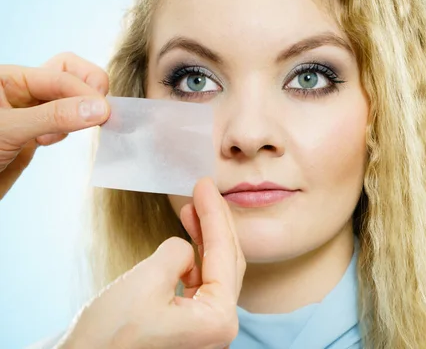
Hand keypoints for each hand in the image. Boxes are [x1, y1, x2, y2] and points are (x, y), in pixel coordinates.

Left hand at [0, 52, 108, 198]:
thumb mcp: (8, 129)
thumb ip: (54, 116)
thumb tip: (100, 108)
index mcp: (7, 78)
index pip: (59, 76)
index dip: (85, 92)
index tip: (105, 113)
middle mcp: (20, 91)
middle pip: (68, 75)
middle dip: (89, 90)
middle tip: (103, 112)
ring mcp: (29, 113)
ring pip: (69, 100)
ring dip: (82, 111)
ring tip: (81, 128)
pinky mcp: (34, 135)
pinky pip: (64, 123)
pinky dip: (71, 129)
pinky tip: (53, 141)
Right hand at [59, 178, 245, 348]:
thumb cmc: (108, 335)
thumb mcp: (147, 279)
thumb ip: (177, 252)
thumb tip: (186, 249)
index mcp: (218, 318)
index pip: (223, 253)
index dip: (214, 213)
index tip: (206, 184)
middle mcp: (219, 327)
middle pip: (226, 261)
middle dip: (214, 223)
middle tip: (204, 190)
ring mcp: (205, 330)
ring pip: (213, 272)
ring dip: (203, 239)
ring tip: (191, 209)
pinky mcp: (189, 329)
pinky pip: (199, 285)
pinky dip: (191, 260)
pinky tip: (185, 241)